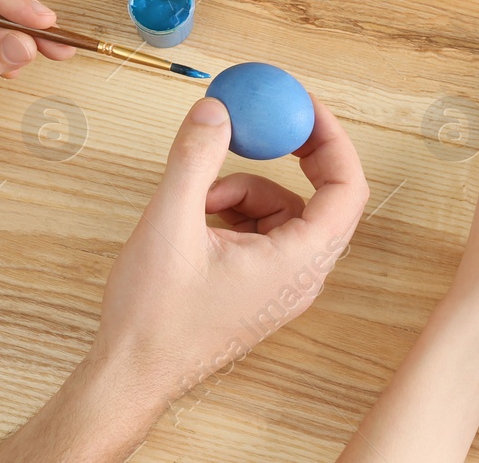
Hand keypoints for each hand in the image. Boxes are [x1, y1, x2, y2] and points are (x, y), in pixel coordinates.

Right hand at [92, 95, 368, 410]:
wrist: (131, 374)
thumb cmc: (154, 317)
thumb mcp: (170, 222)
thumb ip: (196, 158)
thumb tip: (217, 108)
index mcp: (298, 264)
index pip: (348, 189)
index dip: (332, 138)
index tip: (303, 104)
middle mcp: (301, 276)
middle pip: (321, 196)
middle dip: (290, 156)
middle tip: (262, 122)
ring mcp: (281, 284)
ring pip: (283, 210)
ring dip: (244, 189)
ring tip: (196, 202)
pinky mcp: (259, 286)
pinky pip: (262, 230)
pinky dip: (232, 213)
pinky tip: (195, 223)